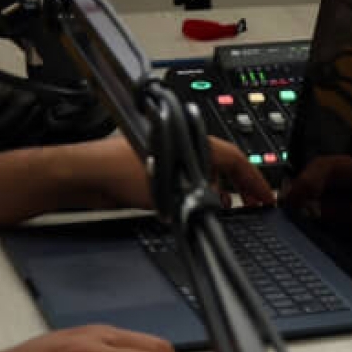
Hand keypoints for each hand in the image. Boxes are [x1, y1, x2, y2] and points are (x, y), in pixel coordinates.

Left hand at [69, 133, 273, 210]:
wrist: (86, 174)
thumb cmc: (120, 173)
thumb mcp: (168, 188)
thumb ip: (198, 196)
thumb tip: (218, 206)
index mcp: (191, 141)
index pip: (235, 158)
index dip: (254, 179)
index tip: (266, 197)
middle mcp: (182, 145)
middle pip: (224, 163)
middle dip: (241, 185)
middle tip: (254, 204)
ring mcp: (169, 156)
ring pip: (206, 171)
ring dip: (220, 189)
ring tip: (229, 209)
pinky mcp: (155, 169)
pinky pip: (189, 179)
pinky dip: (201, 192)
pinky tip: (197, 207)